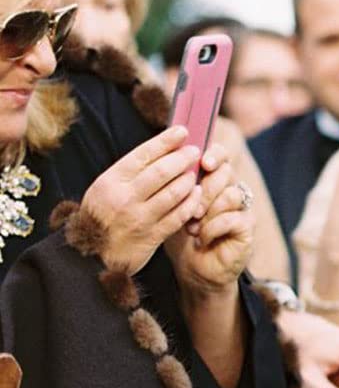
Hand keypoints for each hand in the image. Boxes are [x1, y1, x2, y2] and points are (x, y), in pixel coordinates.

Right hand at [79, 124, 202, 275]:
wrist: (90, 255)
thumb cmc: (101, 217)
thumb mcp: (103, 189)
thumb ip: (127, 174)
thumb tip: (158, 152)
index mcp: (111, 180)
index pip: (143, 154)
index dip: (165, 141)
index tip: (182, 132)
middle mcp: (125, 197)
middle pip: (162, 172)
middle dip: (182, 158)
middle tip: (195, 151)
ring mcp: (139, 217)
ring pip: (173, 194)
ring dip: (189, 180)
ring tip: (196, 172)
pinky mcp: (152, 236)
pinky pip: (178, 217)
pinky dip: (190, 204)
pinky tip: (198, 195)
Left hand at [166, 143, 252, 293]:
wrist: (193, 270)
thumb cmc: (181, 236)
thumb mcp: (173, 205)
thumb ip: (176, 183)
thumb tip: (170, 157)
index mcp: (213, 180)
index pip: (221, 155)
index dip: (215, 155)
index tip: (203, 162)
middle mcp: (231, 190)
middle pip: (226, 173)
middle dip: (205, 188)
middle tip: (191, 208)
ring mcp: (242, 209)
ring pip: (231, 194)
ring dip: (207, 210)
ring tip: (192, 225)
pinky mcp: (247, 228)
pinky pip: (233, 218)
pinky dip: (213, 227)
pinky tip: (202, 238)